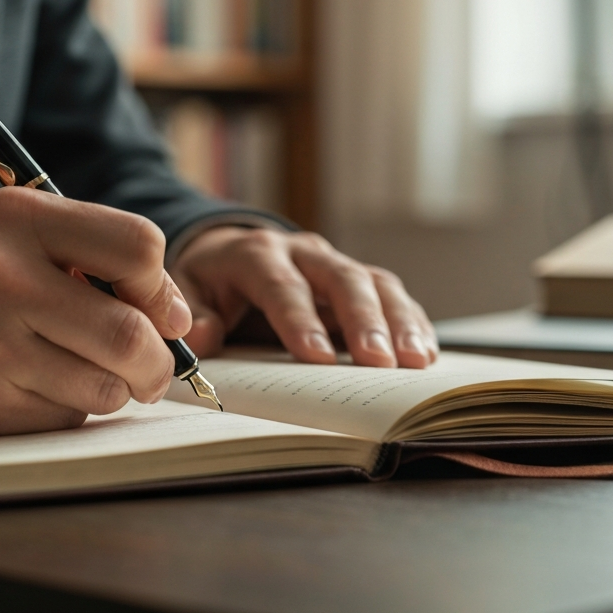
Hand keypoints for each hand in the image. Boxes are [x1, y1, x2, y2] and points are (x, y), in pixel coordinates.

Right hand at [0, 188, 191, 434]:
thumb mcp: (21, 233)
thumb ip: (101, 255)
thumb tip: (177, 317)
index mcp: (18, 219)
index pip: (138, 245)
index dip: (160, 286)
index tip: (157, 308)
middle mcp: (0, 278)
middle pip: (129, 333)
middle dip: (158, 361)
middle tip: (152, 366)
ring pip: (106, 388)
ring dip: (116, 388)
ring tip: (86, 368)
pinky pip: (67, 419)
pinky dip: (72, 409)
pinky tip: (38, 386)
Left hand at [170, 227, 436, 367]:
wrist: (230, 250)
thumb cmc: (210, 279)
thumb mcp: (187, 288)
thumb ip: (193, 310)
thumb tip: (204, 337)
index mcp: (256, 254)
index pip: (281, 284)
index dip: (298, 318)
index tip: (316, 357)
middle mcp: (303, 252)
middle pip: (341, 279)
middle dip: (363, 319)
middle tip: (379, 361)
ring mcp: (335, 264)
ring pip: (374, 283)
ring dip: (398, 321)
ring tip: (414, 361)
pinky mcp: (358, 280)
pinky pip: (391, 296)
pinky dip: (411, 322)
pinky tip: (424, 352)